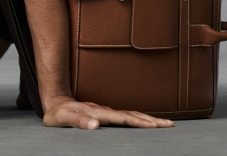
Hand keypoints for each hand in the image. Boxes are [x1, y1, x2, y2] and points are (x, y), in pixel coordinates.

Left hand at [42, 95, 174, 129]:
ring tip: (165, 124)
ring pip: (131, 114)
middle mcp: (104, 111)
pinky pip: (126, 117)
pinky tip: (145, 123)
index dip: (139, 122)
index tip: (155, 126)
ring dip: (148, 119)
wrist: (55, 101)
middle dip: (151, 120)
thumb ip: (78, 121)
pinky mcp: (105, 114)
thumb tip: (96, 125)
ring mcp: (106, 112)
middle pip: (132, 115)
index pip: (123, 118)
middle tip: (171, 125)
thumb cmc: (58, 113)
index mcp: (98, 113)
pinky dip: (138, 119)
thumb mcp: (63, 118)